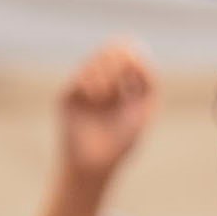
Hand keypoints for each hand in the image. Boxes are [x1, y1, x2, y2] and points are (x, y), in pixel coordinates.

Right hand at [59, 40, 156, 180]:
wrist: (95, 163)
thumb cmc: (123, 141)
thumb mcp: (144, 109)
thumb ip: (148, 81)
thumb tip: (136, 53)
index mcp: (126, 88)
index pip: (129, 55)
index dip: (132, 53)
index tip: (135, 64)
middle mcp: (105, 85)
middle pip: (111, 52)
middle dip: (117, 61)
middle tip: (122, 76)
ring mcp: (85, 89)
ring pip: (95, 61)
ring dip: (105, 73)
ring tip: (105, 95)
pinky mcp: (68, 95)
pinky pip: (81, 75)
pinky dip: (91, 81)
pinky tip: (96, 96)